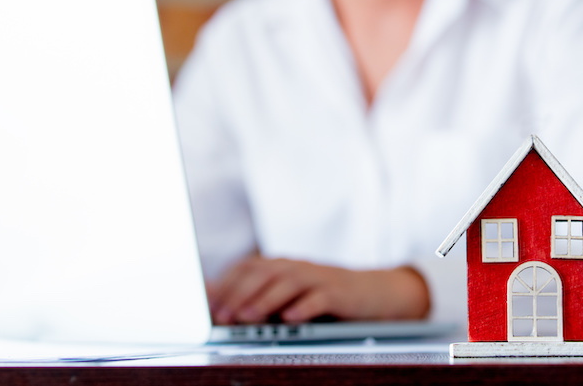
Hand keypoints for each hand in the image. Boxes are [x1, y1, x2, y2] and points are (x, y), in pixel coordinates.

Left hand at [207, 256, 429, 324]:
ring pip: (288, 283)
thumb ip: (256, 295)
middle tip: (223, 315)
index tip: (209, 306)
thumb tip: (215, 300)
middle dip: (239, 294)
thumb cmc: (323, 295)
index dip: (226, 285)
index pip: (247, 268)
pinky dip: (304, 306)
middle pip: (263, 274)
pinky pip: (320, 297)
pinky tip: (290, 317)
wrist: (373, 293)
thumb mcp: (289, 294)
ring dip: (265, 299)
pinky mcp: (339, 293)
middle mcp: (297, 267)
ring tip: (248, 316)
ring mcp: (318, 278)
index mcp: (281, 266)